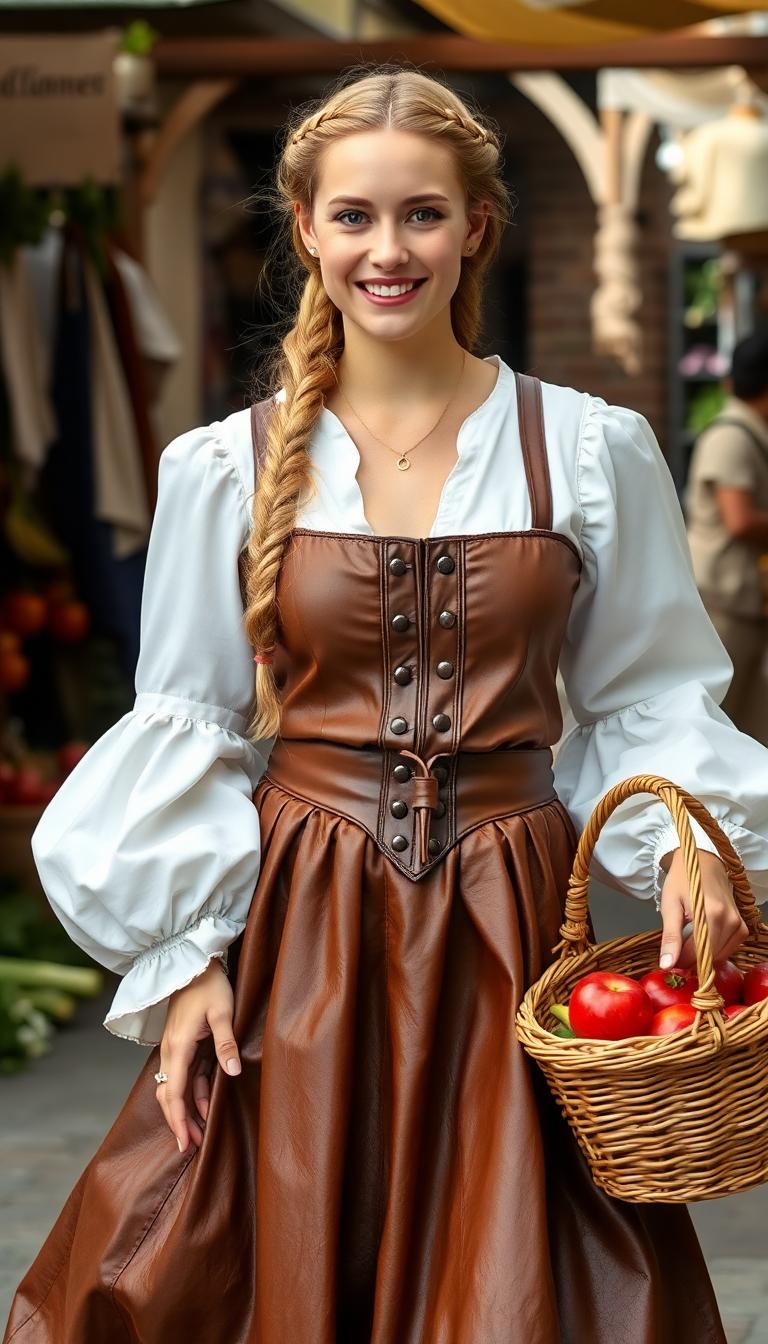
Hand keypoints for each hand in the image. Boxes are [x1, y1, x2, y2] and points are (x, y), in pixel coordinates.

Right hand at [156, 958, 240, 1153]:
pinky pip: (183, 1076)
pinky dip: (191, 1094)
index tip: (185, 1144)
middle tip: (191, 1148)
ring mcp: (174, 1048)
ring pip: (174, 1088)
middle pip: (168, 1095)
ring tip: (199, 1134)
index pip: (173, 1092)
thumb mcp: (223, 1012)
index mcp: (178, 1046)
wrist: (193, 962)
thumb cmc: (209, 984)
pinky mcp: (182, 1044)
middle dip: (178, 1123)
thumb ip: (226, 1042)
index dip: (178, 1120)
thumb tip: (233, 1072)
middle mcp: (171, 1051)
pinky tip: (204, 1107)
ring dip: (185, 1111)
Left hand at [658, 847, 748, 971]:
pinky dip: (714, 950)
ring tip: (687, 940)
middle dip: (690, 960)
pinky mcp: (742, 927)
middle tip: (676, 949)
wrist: (703, 863)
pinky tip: (702, 939)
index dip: (681, 962)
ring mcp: (739, 924)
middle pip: (709, 958)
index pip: (697, 955)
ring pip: (719, 957)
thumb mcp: (670, 906)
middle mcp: (730, 921)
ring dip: (702, 956)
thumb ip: (670, 937)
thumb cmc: (682, 881)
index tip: (669, 959)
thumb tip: (667, 965)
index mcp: (712, 914)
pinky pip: (728, 949)